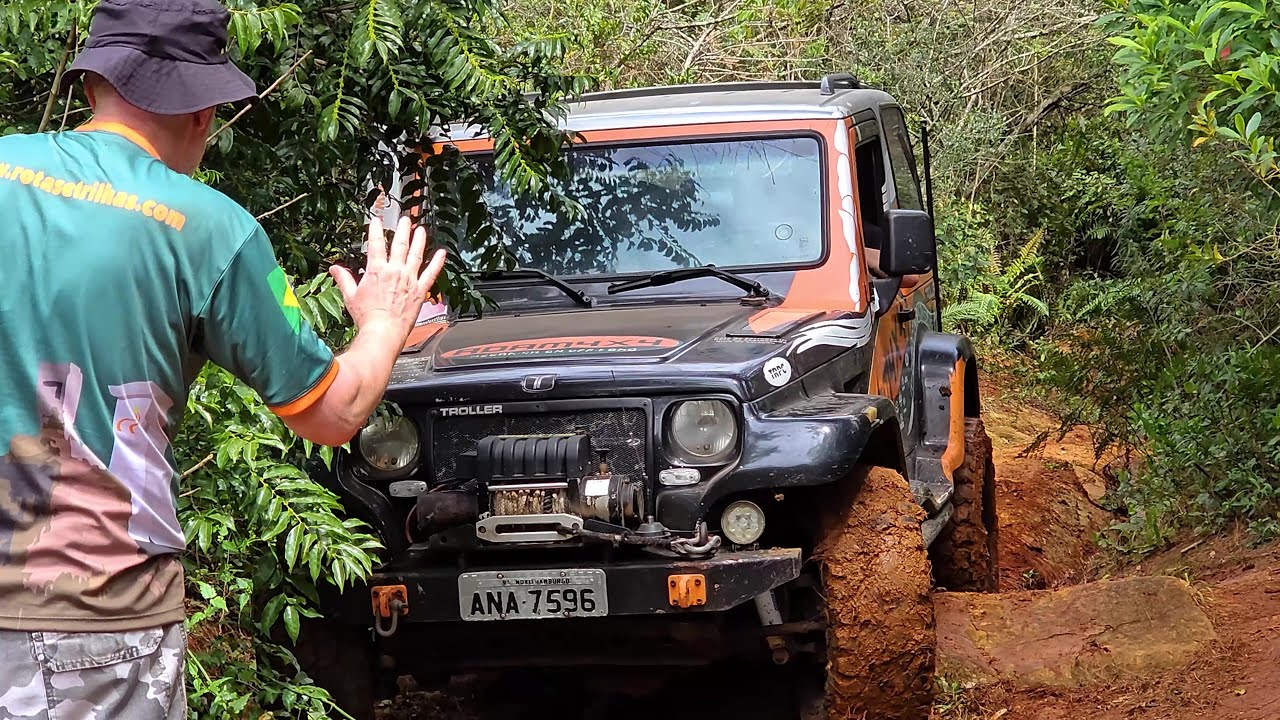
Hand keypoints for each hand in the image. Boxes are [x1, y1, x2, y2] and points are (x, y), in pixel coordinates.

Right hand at [329, 215, 446, 338]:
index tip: (377, 219)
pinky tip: (442, 253)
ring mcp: (409, 280)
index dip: (376, 229)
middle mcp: (395, 271)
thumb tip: (333, 268)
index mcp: (377, 270)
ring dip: (419, 240)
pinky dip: (437, 263)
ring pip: (416, 255)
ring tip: (421, 230)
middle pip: (400, 244)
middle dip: (403, 229)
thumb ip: (344, 279)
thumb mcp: (350, 296)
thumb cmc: (366, 316)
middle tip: (405, 219)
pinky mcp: (420, 291)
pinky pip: (431, 274)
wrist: (383, 332)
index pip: (376, 244)